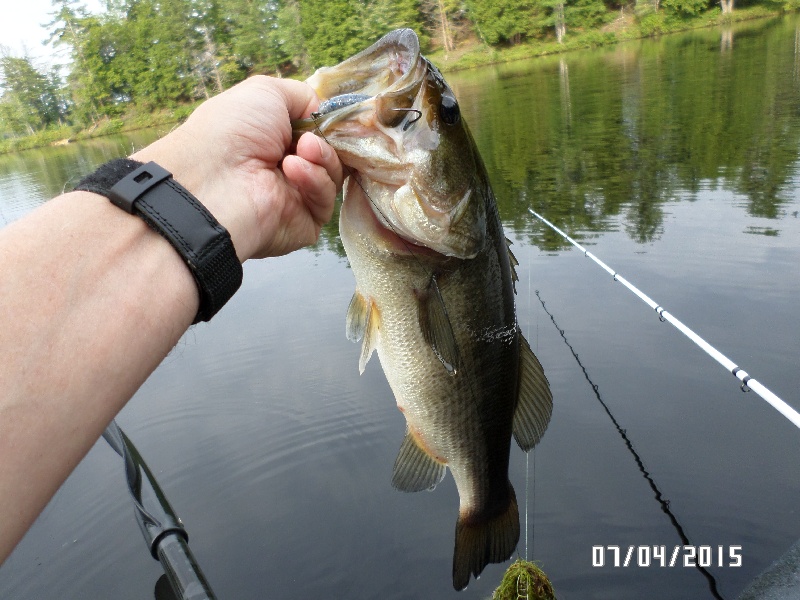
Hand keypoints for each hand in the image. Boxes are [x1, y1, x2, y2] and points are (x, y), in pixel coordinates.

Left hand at [132, 76, 342, 259]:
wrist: (215, 179)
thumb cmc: (233, 131)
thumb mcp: (267, 92)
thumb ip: (303, 96)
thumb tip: (322, 111)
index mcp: (274, 138)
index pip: (318, 131)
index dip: (329, 124)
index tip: (333, 118)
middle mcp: (285, 167)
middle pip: (332, 153)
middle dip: (328, 141)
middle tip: (311, 138)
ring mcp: (296, 196)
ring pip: (333, 175)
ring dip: (322, 158)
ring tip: (302, 151)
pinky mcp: (305, 222)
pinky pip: (326, 200)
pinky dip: (315, 181)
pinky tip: (292, 171)